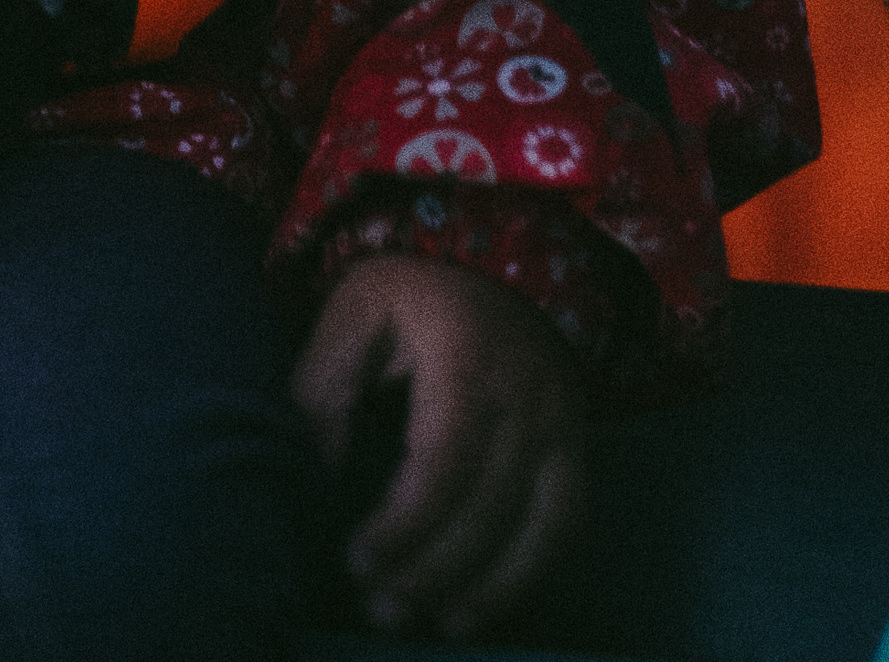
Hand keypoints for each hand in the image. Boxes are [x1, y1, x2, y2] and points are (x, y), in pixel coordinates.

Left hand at [291, 252, 587, 639]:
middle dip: (432, 570)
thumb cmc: (409, 297)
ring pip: (536, 527)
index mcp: (465, 351)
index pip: (443, 461)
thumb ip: (327, 389)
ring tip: (424, 619)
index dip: (404, 525)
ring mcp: (560, 422)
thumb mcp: (355, 316)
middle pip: (488, 506)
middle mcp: (526, 392)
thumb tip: (314, 476)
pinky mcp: (574, 448)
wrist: (488, 268)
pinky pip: (564, 527)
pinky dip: (527, 577)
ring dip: (481, 589)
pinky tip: (477, 609)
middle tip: (379, 606)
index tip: (357, 559)